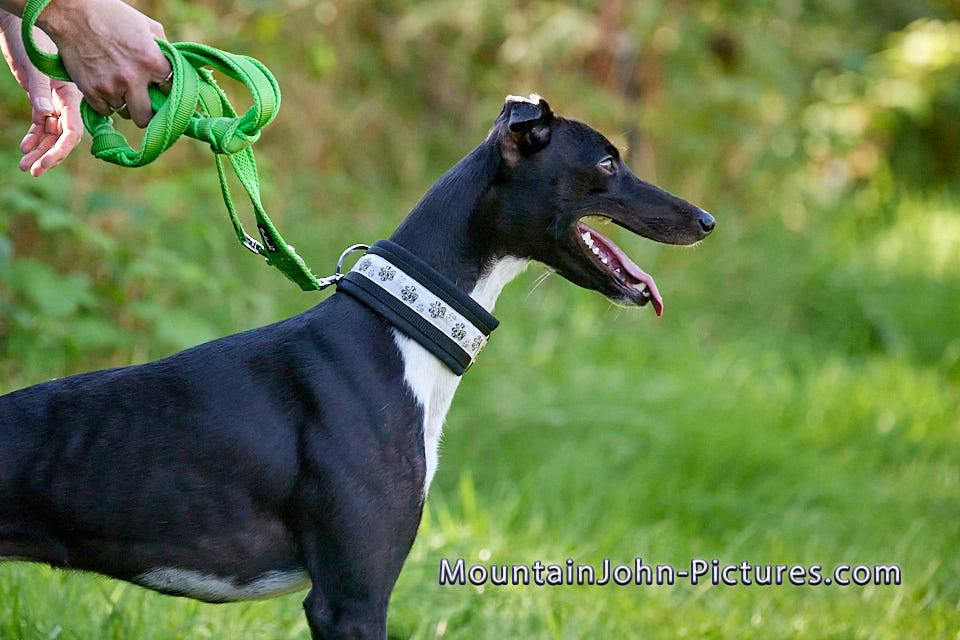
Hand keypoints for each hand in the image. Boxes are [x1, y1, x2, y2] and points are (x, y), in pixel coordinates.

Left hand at [0, 12, 82, 175]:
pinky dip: (33, 137)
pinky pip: (41, 126)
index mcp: (72, 97)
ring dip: (39, 151)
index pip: (72, 132)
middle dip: (48, 156)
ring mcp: (54, 103)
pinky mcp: (42, 101)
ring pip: (51, 135)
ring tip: (25, 166)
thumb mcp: (33, 68)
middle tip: (33, 171)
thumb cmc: (30, 42)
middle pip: (62, 138)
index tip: (46, 163)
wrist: (20, 27)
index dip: (61, 150)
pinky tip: (24, 147)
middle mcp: (67, 104)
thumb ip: (39, 92)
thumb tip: (44, 117)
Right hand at [36, 0, 170, 126]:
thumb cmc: (113, 16)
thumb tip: (175, 70)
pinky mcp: (90, 91)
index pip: (171, 90)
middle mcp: (132, 78)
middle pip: (147, 116)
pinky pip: (105, 111)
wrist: (72, 12)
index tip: (161, 87)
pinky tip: (106, 87)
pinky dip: (107, 103)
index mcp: (150, 61)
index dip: (166, 89)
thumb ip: (164, 50)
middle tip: (144, 102)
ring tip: (121, 86)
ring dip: (126, 103)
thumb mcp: (148, 26)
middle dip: (147, 111)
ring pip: (125, 113)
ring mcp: (110, 87)